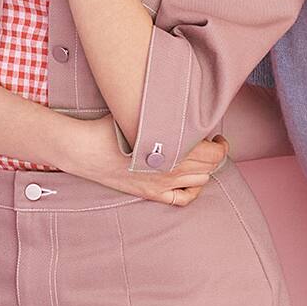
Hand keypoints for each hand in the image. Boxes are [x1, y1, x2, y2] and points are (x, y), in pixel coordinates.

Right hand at [53, 114, 227, 206]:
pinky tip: (189, 180)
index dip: (220, 144)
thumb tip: (186, 107)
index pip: (215, 153)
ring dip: (204, 169)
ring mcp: (163, 184)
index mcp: (175, 148)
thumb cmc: (111, 126)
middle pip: (211, 167)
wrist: (86, 149)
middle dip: (215, 155)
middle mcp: (173, 169)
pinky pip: (184, 199)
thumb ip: (168, 113)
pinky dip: (193, 190)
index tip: (215, 136)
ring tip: (197, 158)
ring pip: (202, 181)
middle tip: (210, 144)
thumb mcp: (143, 112)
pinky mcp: (152, 193)